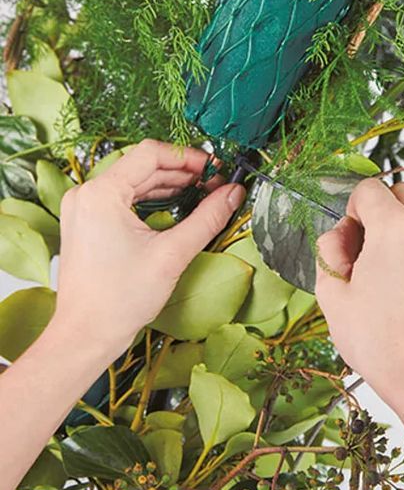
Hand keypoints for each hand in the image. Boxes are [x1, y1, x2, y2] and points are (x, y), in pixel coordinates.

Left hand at [52, 140, 244, 361]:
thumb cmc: (119, 300)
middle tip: (215, 183)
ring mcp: (84, 207)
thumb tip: (233, 193)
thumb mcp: (172, 254)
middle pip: (142, 165)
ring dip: (168, 184)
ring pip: (134, 180)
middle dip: (182, 172)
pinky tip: (177, 206)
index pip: (150, 154)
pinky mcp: (87, 221)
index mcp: (101, 194)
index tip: (215, 168)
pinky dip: (151, 198)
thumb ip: (207, 218)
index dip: (188, 157)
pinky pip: (123, 197)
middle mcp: (87, 193)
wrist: (85, 335)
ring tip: (202, 193)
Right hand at [315, 179, 403, 416]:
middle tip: (367, 255)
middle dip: (381, 213)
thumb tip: (338, 236)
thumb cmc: (382, 344)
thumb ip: (327, 252)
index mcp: (396, 227)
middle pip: (403, 195)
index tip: (349, 243)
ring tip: (391, 283)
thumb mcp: (333, 297)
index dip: (351, 211)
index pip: (368, 189)